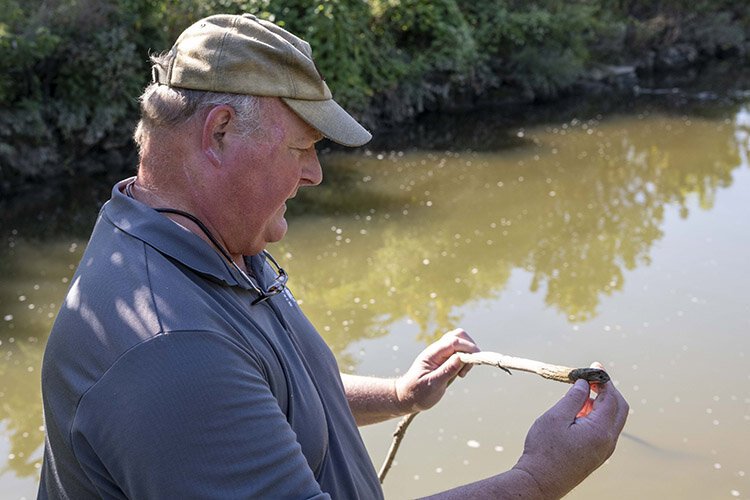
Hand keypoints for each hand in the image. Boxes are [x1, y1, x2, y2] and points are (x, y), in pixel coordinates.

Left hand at [394, 328, 479, 412]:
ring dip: (467, 354)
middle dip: (469, 348)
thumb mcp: (433, 385)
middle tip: (467, 368)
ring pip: (459, 343)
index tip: (476, 360)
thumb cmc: (417, 393)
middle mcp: (437, 351)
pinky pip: (458, 353)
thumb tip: (462, 357)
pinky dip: (464, 360)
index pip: (454, 341)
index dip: (468, 347)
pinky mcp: (444, 360)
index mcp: (432, 354)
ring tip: (462, 373)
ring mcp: (440, 354)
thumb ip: (447, 370)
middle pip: (458, 336)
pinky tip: (460, 374)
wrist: (407, 397)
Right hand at [513, 372, 628, 498]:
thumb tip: (584, 383)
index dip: (603, 380)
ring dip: (602, 402)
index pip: (610, 398)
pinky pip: (605, 430)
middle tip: (592, 377)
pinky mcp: (597, 455)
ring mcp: (604, 450)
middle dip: (608, 390)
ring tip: (581, 392)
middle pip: (619, 408)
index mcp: (600, 430)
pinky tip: (579, 411)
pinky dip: (597, 415)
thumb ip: (573, 398)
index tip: (594, 367)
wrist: (539, 481)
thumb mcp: (556, 417)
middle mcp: (607, 441)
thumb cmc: (544, 449)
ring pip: (613, 419)